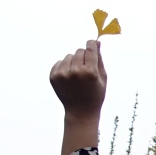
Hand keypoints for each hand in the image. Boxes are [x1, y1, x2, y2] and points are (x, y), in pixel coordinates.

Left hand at [50, 40, 105, 154]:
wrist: (80, 112)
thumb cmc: (95, 94)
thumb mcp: (102, 77)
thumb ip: (99, 58)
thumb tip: (97, 42)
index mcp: (89, 72)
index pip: (89, 48)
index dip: (92, 44)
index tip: (92, 44)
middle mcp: (75, 72)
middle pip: (79, 51)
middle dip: (84, 57)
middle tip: (86, 69)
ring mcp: (62, 74)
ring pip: (68, 56)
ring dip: (73, 62)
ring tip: (77, 75)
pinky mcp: (53, 77)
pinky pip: (59, 62)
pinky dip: (64, 67)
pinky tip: (69, 78)